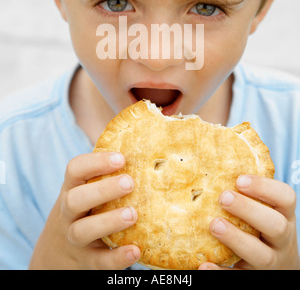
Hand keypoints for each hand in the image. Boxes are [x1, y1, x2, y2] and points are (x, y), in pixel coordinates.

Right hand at [29, 152, 139, 269]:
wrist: (56, 253)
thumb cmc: (85, 210)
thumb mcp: (86, 190)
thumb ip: (107, 173)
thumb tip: (149, 146)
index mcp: (72, 189)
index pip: (74, 170)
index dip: (96, 162)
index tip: (121, 158)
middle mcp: (69, 213)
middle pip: (75, 199)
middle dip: (102, 190)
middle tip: (130, 182)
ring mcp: (75, 239)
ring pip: (82, 231)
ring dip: (108, 222)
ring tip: (133, 214)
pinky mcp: (86, 262)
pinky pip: (99, 262)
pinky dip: (116, 258)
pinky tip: (135, 250)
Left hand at [198, 175, 299, 269]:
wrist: (278, 269)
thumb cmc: (261, 228)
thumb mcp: (264, 209)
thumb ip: (246, 192)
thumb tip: (206, 159)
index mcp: (283, 215)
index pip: (286, 197)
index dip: (264, 187)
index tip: (240, 179)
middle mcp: (281, 239)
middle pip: (276, 226)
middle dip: (249, 210)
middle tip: (223, 197)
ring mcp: (270, 262)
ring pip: (261, 255)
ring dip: (236, 239)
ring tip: (214, 225)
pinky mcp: (254, 278)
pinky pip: (239, 279)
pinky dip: (220, 273)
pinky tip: (203, 264)